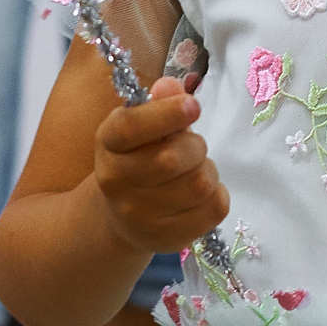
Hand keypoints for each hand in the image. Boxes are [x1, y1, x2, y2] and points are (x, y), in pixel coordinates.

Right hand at [93, 77, 228, 254]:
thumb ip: (159, 102)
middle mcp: (115, 182)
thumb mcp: (143, 125)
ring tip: (196, 169)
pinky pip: (214, 208)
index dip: (166, 114)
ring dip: (208, 169)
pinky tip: (202, 193)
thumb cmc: (140, 157)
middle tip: (193, 145)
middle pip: (172, 158)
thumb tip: (170, 86)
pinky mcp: (167, 239)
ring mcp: (139, 216)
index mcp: (107, 143)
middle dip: (195, 145)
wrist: (123, 216)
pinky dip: (218, 194)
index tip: (193, 105)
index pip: (130, 127)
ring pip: (199, 184)